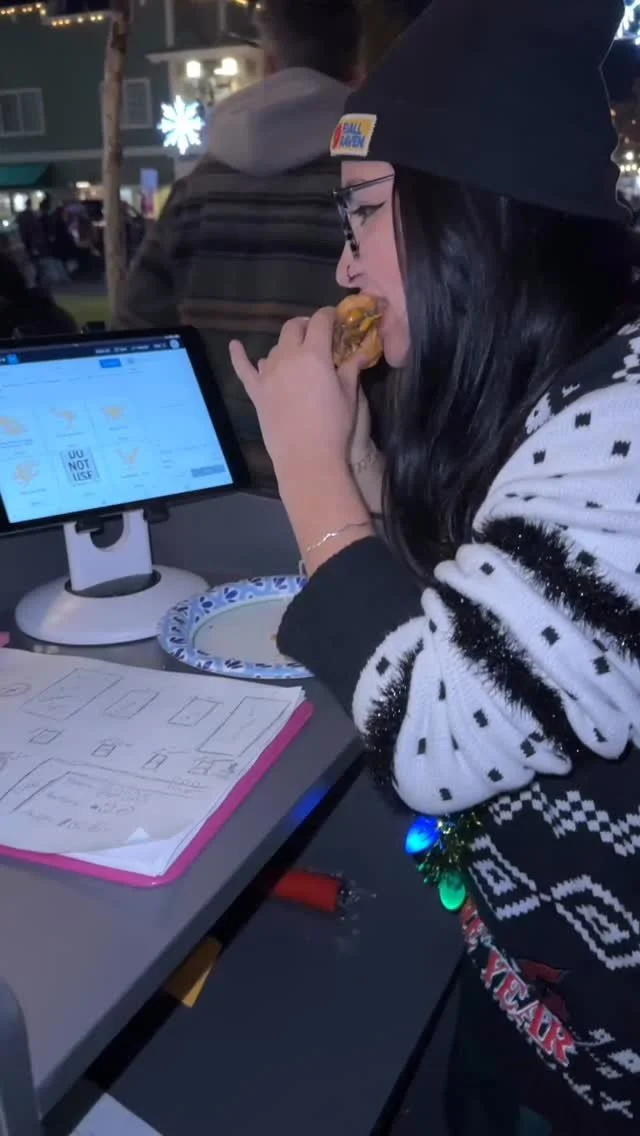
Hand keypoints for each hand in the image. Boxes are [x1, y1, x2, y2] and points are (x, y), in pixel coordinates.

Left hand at [229, 307, 370, 477]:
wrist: (307, 457)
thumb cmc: (334, 426)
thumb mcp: (349, 395)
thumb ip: (351, 369)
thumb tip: (362, 353)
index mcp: (314, 354)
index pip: (320, 321)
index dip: (328, 315)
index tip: (335, 319)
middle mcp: (288, 357)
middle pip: (293, 327)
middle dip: (305, 324)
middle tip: (316, 334)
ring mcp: (268, 374)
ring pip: (275, 347)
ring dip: (287, 344)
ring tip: (296, 354)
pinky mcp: (256, 391)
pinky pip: (243, 368)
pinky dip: (238, 355)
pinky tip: (235, 345)